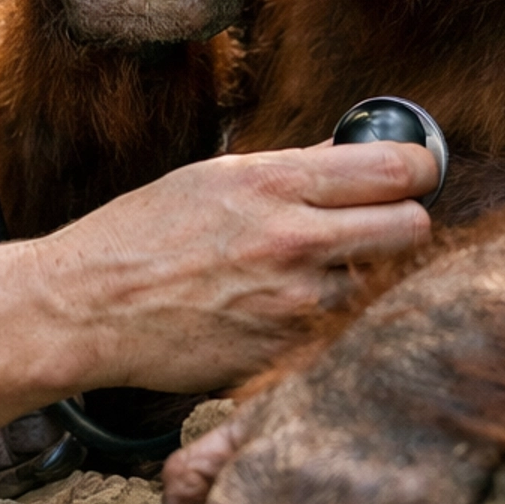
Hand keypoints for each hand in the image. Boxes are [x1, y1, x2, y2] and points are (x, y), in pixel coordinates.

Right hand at [32, 139, 437, 399]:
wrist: (86, 308)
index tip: (416, 171)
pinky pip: (338, 328)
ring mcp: (293, 304)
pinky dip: (328, 318)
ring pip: (383, 283)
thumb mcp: (213, 179)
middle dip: (404, 221)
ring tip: (319, 270)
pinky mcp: (284, 352)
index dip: (419, 167)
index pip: (396, 169)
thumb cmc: (140, 235)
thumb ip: (293, 168)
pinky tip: (289, 307)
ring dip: (365, 276)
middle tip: (380, 222)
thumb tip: (350, 151)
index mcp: (274, 185)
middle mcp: (293, 241)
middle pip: (413, 227)